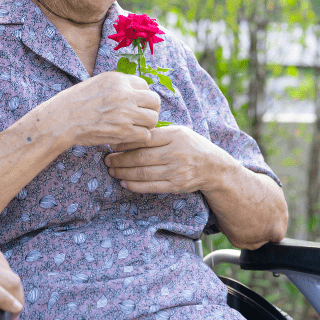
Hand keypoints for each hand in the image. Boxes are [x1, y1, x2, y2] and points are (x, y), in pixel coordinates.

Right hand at [0, 230, 23, 319]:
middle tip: (11, 314)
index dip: (11, 287)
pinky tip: (12, 309)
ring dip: (14, 302)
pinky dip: (4, 300)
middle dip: (16, 296)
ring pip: (6, 282)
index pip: (6, 267)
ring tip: (12, 317)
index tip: (10, 301)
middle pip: (11, 276)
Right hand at [51, 72, 160, 147]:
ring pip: (153, 119)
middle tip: (141, 117)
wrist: (61, 120)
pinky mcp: (123, 131)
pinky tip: (128, 137)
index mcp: (118, 79)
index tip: (135, 104)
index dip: (142, 97)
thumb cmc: (76, 102)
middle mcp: (125, 94)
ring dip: (146, 125)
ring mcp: (125, 113)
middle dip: (150, 110)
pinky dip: (138, 138)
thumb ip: (118, 86)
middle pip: (154, 101)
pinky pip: (145, 135)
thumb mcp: (97, 84)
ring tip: (134, 128)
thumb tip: (136, 92)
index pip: (145, 86)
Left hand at [104, 125, 238, 193]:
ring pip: (143, 173)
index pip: (145, 138)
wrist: (213, 167)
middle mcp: (176, 153)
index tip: (111, 144)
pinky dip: (134, 185)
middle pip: (141, 157)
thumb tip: (127, 134)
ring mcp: (176, 171)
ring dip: (124, 173)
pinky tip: (124, 182)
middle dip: (120, 159)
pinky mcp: (176, 186)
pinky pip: (150, 187)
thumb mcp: (177, 132)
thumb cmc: (190, 146)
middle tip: (107, 160)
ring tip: (112, 170)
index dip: (125, 142)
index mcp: (175, 136)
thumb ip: (156, 133)